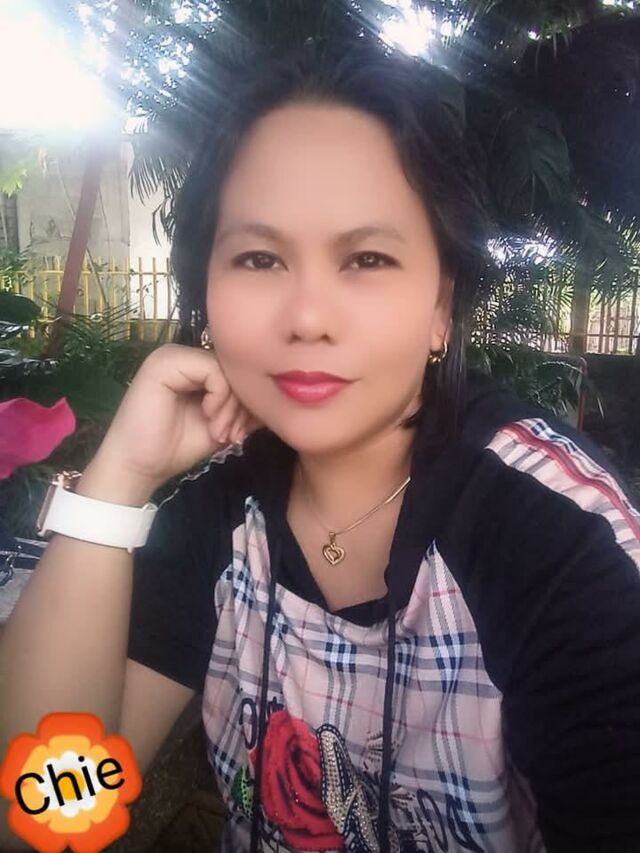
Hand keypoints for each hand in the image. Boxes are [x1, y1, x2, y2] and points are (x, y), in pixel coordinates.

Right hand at [91, 343, 262, 492]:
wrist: (139, 467)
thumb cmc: (176, 448)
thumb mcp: (221, 426)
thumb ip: (244, 409)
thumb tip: (278, 398)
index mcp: (196, 367)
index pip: (237, 372)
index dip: (247, 401)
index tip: (240, 435)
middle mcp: (185, 356)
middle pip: (234, 369)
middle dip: (242, 406)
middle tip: (233, 436)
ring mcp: (172, 356)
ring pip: (226, 369)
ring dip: (231, 406)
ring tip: (220, 433)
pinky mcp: (164, 362)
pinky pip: (212, 370)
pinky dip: (219, 398)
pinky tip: (209, 420)